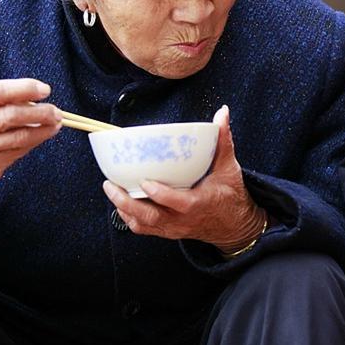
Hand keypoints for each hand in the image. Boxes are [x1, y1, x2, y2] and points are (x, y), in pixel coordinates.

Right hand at [0, 79, 62, 212]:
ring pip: (20, 136)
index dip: (24, 88)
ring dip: (44, 129)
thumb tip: (33, 97)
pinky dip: (35, 141)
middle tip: (56, 111)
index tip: (44, 89)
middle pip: (12, 115)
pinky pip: (19, 151)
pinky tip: (42, 135)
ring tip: (56, 123)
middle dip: (40, 111)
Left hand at [104, 105, 264, 252]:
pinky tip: (120, 203)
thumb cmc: (230, 196)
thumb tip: (222, 113)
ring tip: (110, 189)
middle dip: (127, 202)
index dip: (160, 194)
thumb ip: (223, 140)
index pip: (178, 202)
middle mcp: (183, 220)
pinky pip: (143, 229)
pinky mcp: (167, 231)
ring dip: (123, 208)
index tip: (145, 181)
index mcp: (198, 204)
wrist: (234, 226)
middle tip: (111, 185)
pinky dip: (129, 217)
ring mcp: (173, 228)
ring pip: (143, 224)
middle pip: (151, 217)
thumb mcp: (228, 168)